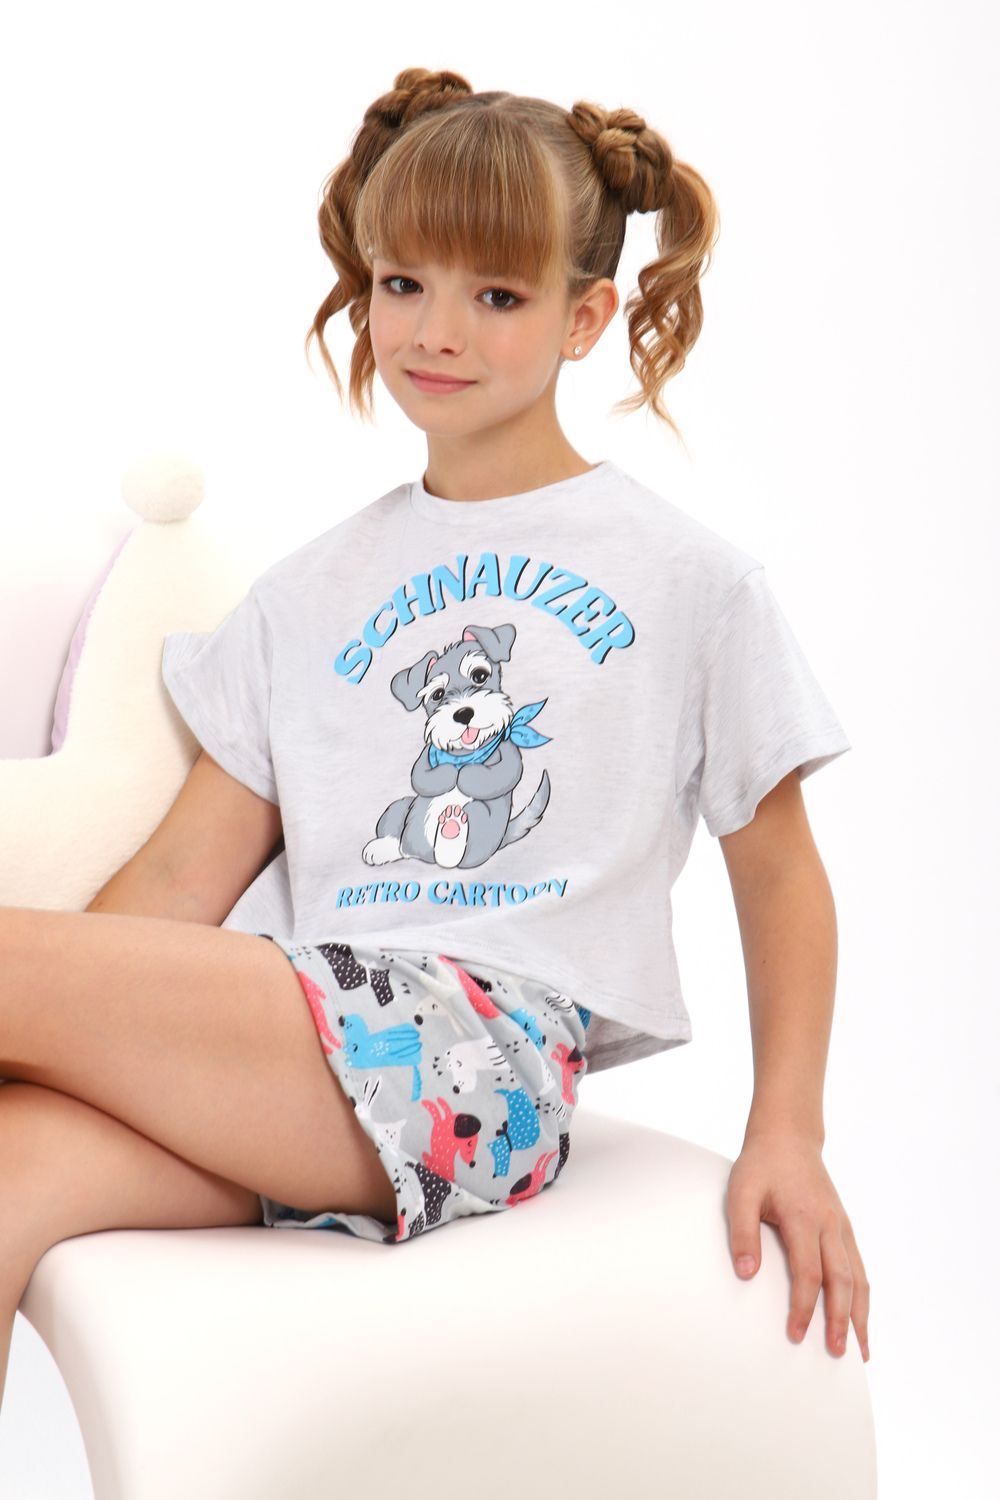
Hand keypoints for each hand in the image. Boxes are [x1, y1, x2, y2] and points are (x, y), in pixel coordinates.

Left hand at [726, 1130, 870, 1361]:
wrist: (788, 1136)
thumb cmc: (762, 1165)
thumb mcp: (741, 1191)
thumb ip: (742, 1231)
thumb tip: (746, 1271)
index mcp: (804, 1217)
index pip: (808, 1272)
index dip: (803, 1307)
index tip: (795, 1334)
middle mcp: (830, 1224)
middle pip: (841, 1281)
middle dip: (840, 1320)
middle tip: (836, 1354)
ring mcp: (841, 1226)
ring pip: (858, 1277)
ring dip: (860, 1315)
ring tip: (860, 1350)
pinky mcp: (844, 1227)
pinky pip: (859, 1267)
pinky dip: (863, 1296)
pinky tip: (861, 1317)